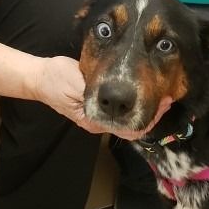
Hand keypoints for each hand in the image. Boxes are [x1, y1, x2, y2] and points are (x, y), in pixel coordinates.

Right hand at [33, 56, 173, 137]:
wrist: (40, 78)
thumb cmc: (56, 80)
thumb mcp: (75, 83)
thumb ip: (93, 91)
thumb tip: (117, 96)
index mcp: (95, 121)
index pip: (129, 130)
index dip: (149, 119)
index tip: (163, 101)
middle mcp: (100, 123)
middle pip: (133, 126)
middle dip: (152, 112)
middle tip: (168, 95)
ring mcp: (100, 115)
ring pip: (130, 118)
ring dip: (146, 107)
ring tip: (161, 91)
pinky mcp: (100, 105)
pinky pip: (123, 110)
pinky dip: (136, 102)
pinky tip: (144, 90)